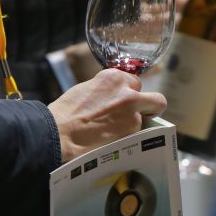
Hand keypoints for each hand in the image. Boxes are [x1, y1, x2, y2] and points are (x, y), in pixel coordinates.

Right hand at [48, 69, 166, 162]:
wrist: (60, 131)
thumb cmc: (67, 112)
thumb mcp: (88, 89)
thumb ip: (107, 91)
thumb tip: (114, 98)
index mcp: (113, 77)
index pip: (134, 82)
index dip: (131, 93)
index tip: (126, 101)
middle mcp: (127, 90)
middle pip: (155, 98)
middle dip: (149, 108)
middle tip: (141, 116)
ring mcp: (132, 109)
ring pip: (146, 118)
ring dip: (135, 124)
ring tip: (115, 131)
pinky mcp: (132, 127)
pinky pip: (138, 132)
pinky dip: (129, 135)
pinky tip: (114, 137)